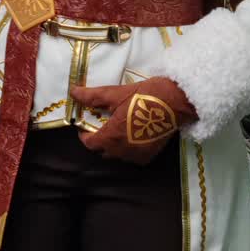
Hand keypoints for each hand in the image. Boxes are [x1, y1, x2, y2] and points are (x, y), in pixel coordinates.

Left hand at [70, 77, 196, 164]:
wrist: (175, 101)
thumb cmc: (144, 96)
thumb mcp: (116, 93)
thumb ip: (93, 96)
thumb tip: (74, 93)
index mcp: (111, 136)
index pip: (90, 144)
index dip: (84, 135)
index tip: (85, 126)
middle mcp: (122, 150)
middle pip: (103, 151)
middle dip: (99, 140)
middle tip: (102, 125)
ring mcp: (136, 155)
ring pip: (118, 155)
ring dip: (114, 145)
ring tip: (118, 129)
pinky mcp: (149, 156)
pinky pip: (132, 157)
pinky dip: (129, 149)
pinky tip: (133, 135)